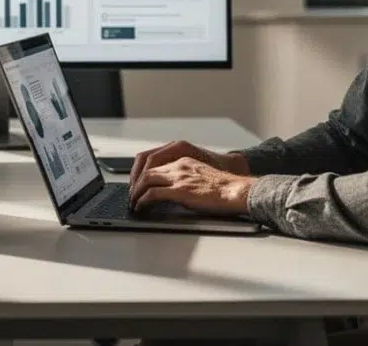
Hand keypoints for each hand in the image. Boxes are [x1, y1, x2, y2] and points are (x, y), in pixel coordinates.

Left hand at [129, 157, 253, 215]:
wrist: (236, 190)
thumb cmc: (225, 188)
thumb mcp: (201, 176)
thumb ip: (186, 178)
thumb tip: (173, 191)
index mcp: (184, 160)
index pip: (155, 163)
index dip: (142, 174)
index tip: (138, 185)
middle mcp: (178, 166)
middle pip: (146, 170)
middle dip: (135, 183)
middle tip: (132, 195)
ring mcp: (178, 177)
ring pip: (146, 180)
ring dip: (136, 192)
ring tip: (133, 202)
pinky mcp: (179, 190)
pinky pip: (153, 193)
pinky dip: (143, 200)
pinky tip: (141, 206)